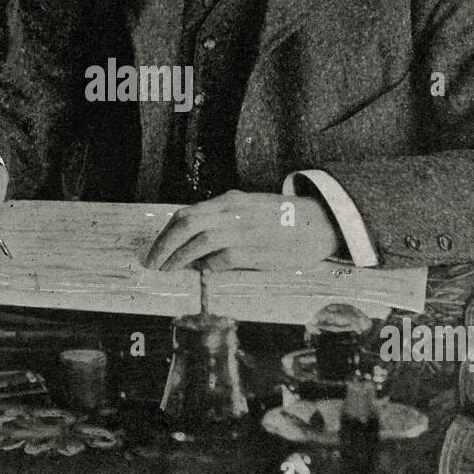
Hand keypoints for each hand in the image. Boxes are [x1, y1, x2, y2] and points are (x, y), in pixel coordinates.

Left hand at [143, 190, 340, 271]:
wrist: (320, 224)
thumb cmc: (283, 222)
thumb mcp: (249, 212)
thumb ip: (223, 223)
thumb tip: (196, 247)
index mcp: (230, 201)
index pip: (186, 213)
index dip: (166, 232)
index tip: (157, 249)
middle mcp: (233, 211)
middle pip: (185, 223)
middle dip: (164, 245)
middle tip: (153, 263)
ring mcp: (243, 230)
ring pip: (197, 240)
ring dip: (178, 258)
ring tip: (168, 270)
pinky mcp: (254, 249)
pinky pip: (221, 258)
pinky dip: (207, 266)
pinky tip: (204, 272)